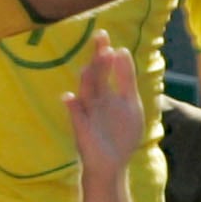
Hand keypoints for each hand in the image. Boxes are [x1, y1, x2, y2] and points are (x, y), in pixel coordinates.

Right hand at [64, 32, 145, 178]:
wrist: (114, 164)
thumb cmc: (122, 133)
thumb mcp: (131, 103)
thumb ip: (126, 78)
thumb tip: (121, 49)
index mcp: (106, 92)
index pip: (104, 68)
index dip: (105, 53)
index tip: (105, 36)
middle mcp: (94, 99)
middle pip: (94, 75)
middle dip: (97, 59)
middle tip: (99, 39)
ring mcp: (87, 113)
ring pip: (85, 92)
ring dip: (86, 80)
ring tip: (87, 67)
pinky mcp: (82, 129)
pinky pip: (75, 116)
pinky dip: (71, 107)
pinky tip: (68, 98)